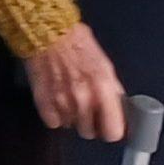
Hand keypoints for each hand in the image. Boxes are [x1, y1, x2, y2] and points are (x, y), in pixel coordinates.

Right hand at [25, 23, 128, 139]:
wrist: (46, 32)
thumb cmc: (77, 43)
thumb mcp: (105, 64)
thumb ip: (112, 89)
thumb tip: (120, 108)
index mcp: (103, 89)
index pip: (112, 131)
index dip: (112, 130)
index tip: (109, 126)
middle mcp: (83, 100)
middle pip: (89, 133)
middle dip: (90, 123)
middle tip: (87, 108)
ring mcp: (62, 104)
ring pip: (71, 127)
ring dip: (72, 117)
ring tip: (70, 97)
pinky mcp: (43, 104)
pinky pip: (54, 122)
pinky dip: (55, 114)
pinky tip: (57, 98)